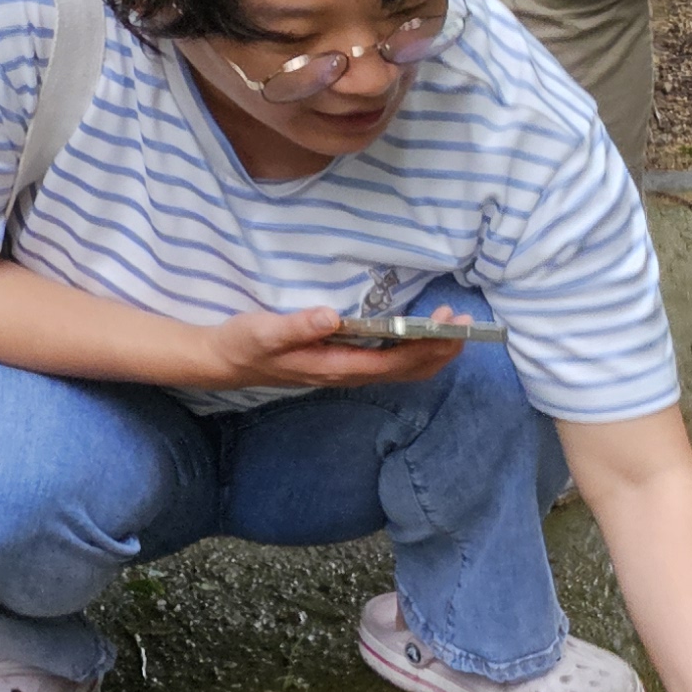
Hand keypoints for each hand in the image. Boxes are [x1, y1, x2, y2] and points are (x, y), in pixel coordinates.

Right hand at [205, 306, 462, 388]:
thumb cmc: (245, 344)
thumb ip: (297, 326)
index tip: (449, 325)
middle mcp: (350, 374)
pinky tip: (425, 334)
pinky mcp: (347, 364)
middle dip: (441, 348)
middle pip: (409, 368)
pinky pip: (393, 364)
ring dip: (433, 350)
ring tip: (455, 326)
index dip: (426, 345)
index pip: (395, 361)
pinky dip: (417, 350)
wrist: (227, 361)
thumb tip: (331, 316)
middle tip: (464, 320)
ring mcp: (350, 371)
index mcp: (337, 367)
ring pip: (404, 368)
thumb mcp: (263, 332)